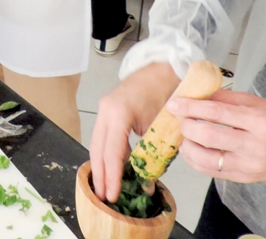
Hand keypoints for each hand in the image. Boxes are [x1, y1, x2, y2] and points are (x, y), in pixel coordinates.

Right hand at [89, 62, 179, 202]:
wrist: (164, 67)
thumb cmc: (167, 89)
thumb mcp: (163, 123)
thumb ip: (153, 151)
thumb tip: (148, 181)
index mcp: (119, 112)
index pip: (112, 151)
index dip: (112, 176)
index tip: (112, 195)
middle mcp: (106, 110)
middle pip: (97, 149)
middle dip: (100, 176)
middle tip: (104, 197)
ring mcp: (104, 109)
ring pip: (97, 144)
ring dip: (101, 167)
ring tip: (106, 188)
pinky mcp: (108, 111)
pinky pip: (103, 137)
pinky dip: (107, 154)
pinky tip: (113, 168)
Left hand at [170, 89, 265, 182]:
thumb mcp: (257, 102)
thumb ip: (226, 99)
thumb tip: (198, 94)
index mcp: (258, 120)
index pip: (216, 113)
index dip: (191, 108)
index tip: (175, 104)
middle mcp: (254, 144)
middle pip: (209, 136)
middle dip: (187, 127)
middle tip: (180, 119)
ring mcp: (250, 165)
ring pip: (208, 159)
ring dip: (188, 147)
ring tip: (184, 137)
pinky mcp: (246, 178)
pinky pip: (214, 172)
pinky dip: (197, 162)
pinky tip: (192, 152)